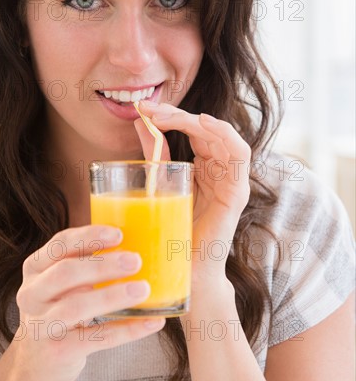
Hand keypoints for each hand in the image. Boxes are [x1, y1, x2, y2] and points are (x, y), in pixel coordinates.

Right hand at [8, 226, 164, 380]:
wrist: (35, 364)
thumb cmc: (59, 308)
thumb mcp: (61, 283)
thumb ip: (86, 263)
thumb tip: (139, 244)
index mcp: (36, 267)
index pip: (60, 244)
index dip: (89, 236)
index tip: (118, 234)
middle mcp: (32, 294)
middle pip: (66, 273)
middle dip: (102, 265)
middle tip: (135, 261)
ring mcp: (43, 325)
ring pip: (76, 306)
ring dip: (113, 296)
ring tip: (143, 289)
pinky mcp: (58, 352)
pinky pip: (97, 338)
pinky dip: (127, 329)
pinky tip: (151, 321)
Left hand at [136, 101, 250, 285]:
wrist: (183, 271)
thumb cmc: (172, 230)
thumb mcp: (161, 182)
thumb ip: (156, 153)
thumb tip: (141, 120)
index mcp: (205, 166)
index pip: (193, 130)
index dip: (170, 115)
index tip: (143, 109)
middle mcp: (220, 170)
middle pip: (206, 130)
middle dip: (177, 115)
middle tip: (151, 110)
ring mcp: (231, 180)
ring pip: (223, 135)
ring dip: (196, 120)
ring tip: (169, 116)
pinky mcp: (236, 192)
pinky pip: (240, 155)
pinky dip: (225, 135)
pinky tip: (204, 124)